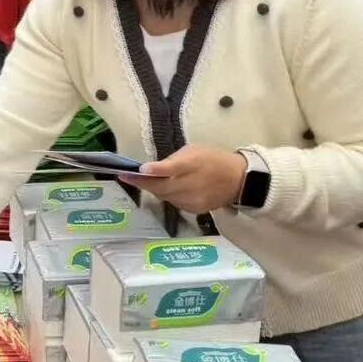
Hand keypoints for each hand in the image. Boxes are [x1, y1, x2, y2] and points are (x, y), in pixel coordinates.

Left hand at [123, 146, 247, 215]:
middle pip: (163, 187)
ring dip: (152, 189)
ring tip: (139, 181)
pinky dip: (165, 195)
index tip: (141, 170)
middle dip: (142, 183)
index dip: (157, 170)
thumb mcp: (195, 151)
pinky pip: (173, 202)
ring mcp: (194, 200)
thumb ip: (174, 160)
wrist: (238, 181)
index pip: (174, 168)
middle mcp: (193, 184)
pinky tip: (161, 188)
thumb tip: (153, 169)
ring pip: (165, 196)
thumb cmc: (213, 159)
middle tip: (125, 176)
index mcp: (194, 163)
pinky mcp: (194, 210)